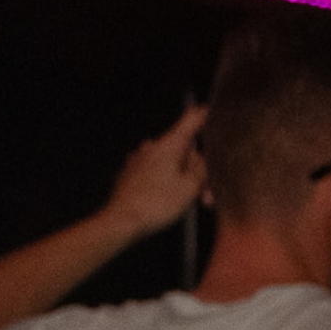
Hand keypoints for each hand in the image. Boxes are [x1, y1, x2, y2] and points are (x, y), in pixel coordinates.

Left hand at [106, 104, 207, 237]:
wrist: (122, 220)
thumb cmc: (157, 204)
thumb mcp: (190, 187)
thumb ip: (200, 169)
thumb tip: (199, 160)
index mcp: (170, 144)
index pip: (191, 120)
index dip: (203, 115)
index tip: (208, 109)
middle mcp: (153, 147)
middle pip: (182, 149)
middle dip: (196, 170)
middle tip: (206, 195)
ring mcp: (139, 159)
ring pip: (169, 164)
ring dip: (182, 180)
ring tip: (189, 204)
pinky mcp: (130, 174)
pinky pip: (154, 174)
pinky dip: (165, 184)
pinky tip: (169, 202)